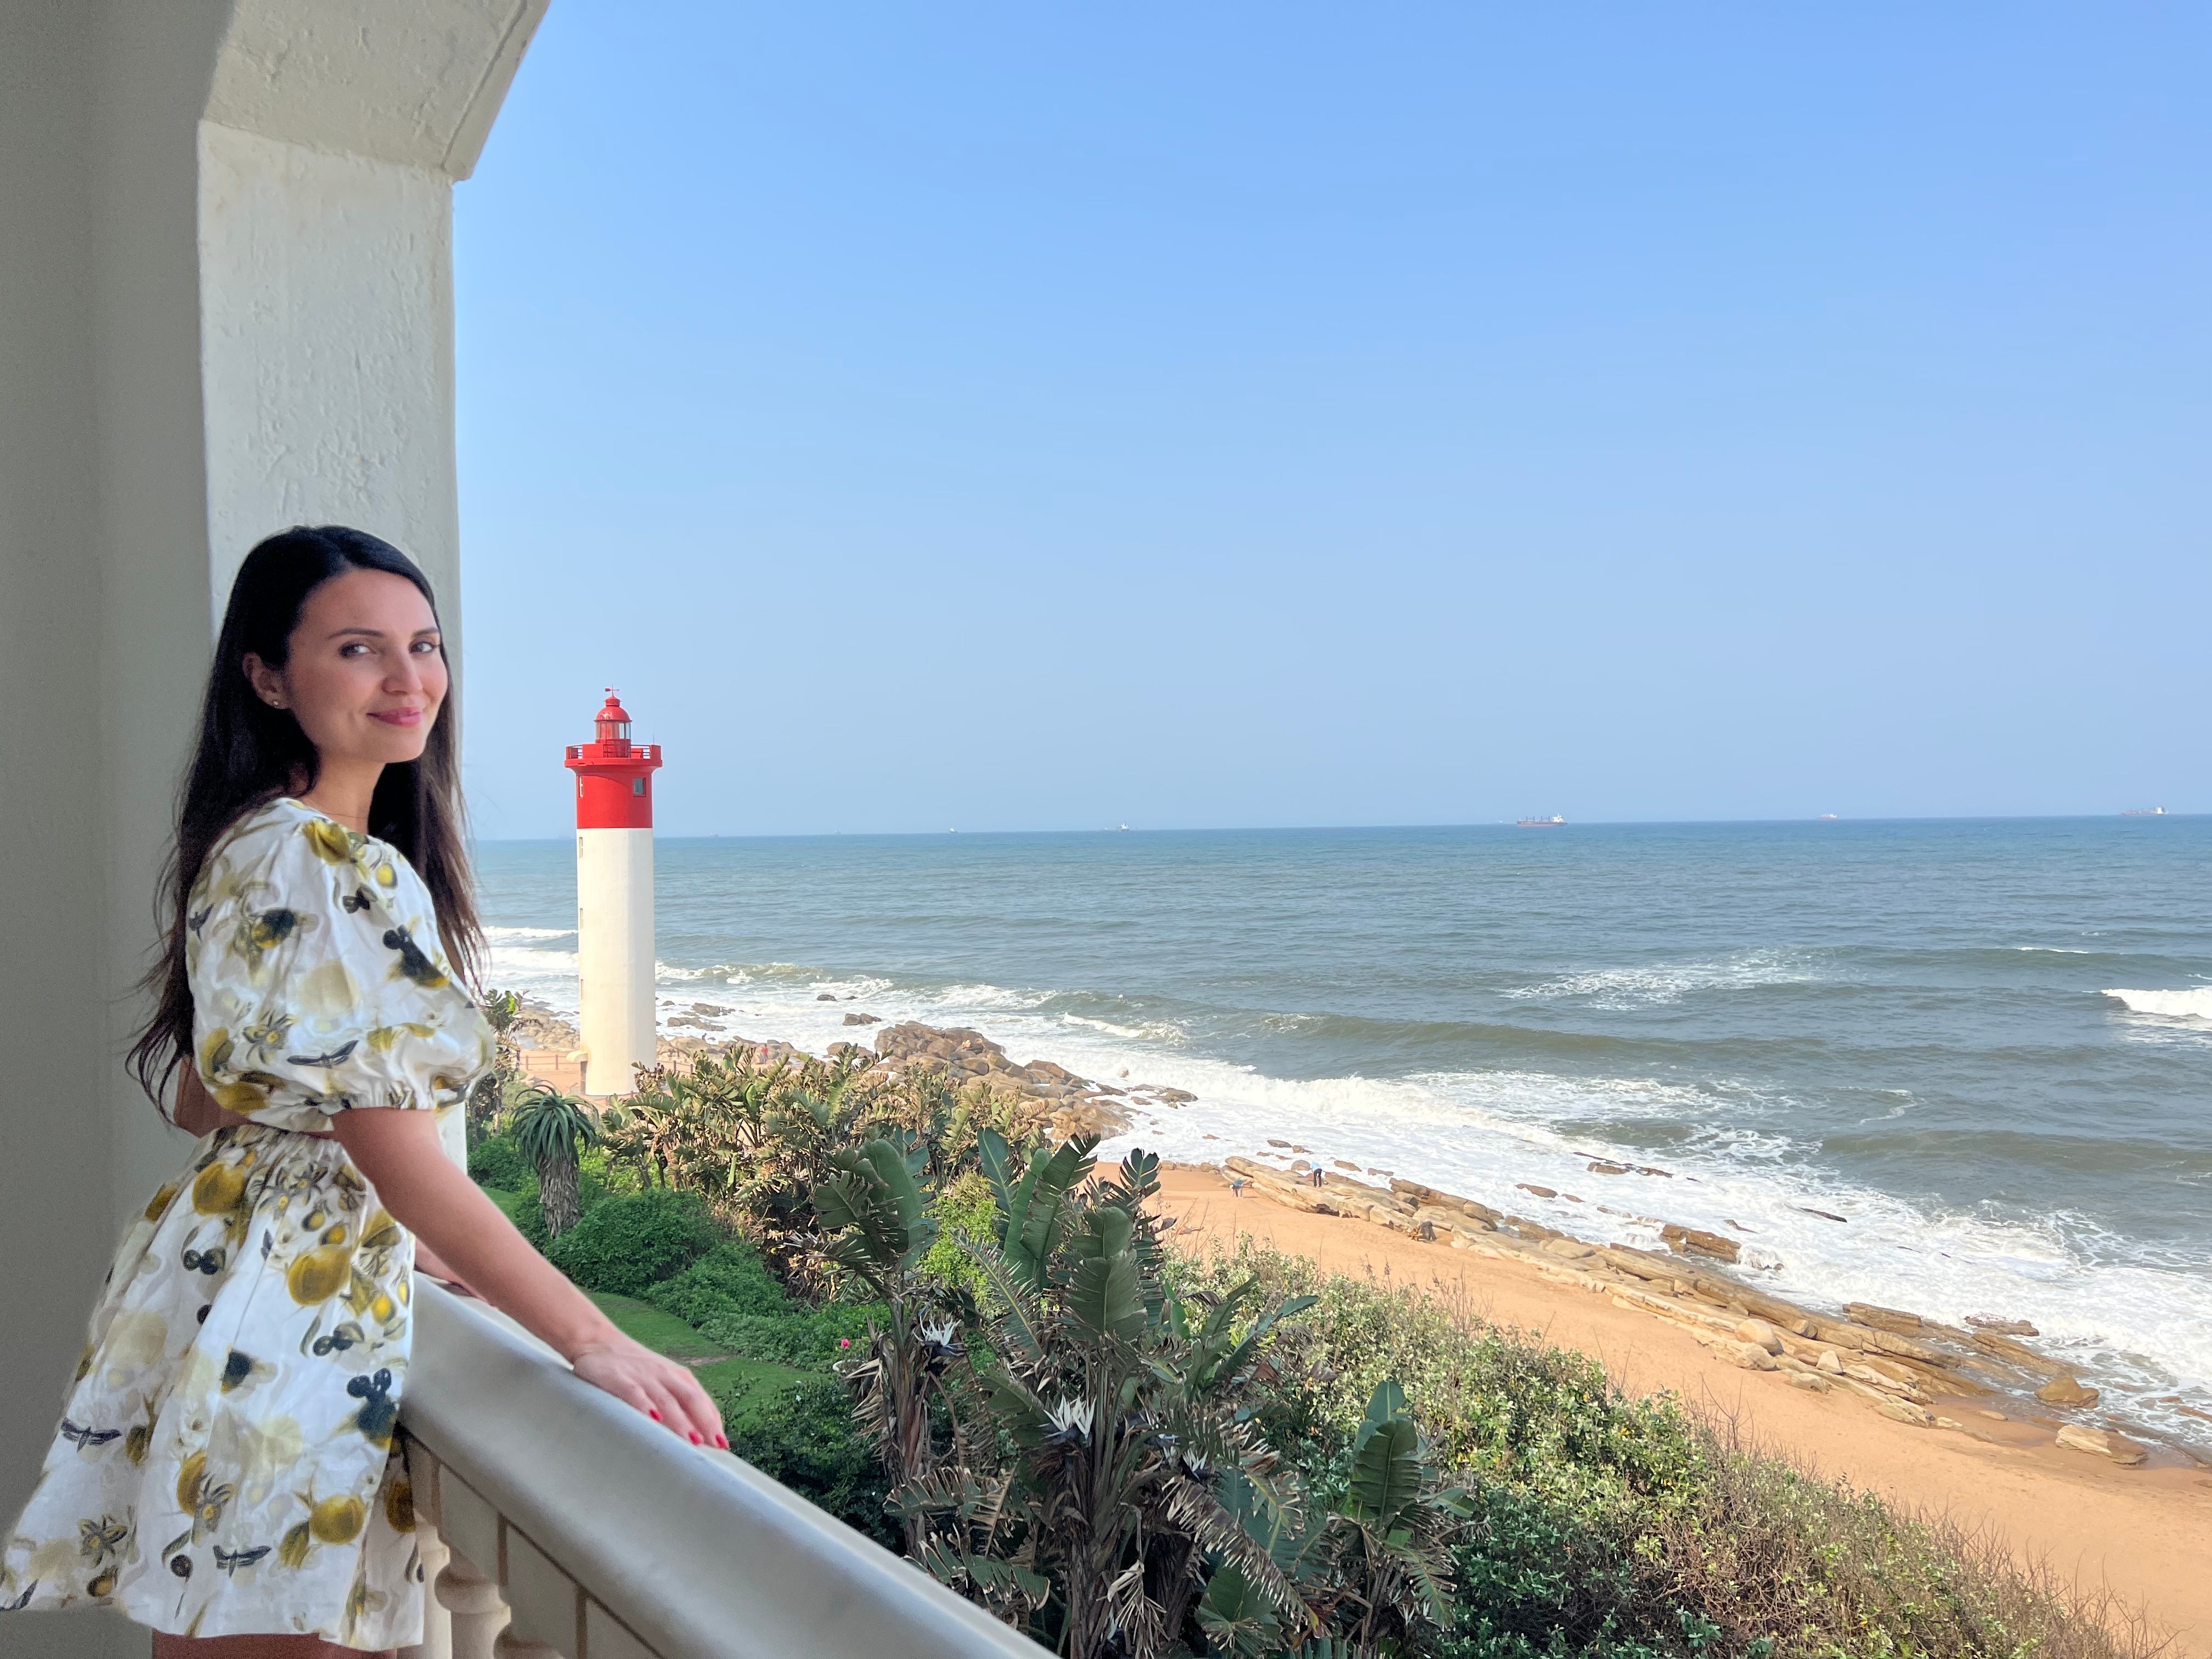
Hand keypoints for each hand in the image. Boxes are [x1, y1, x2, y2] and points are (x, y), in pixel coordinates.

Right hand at [569, 1335, 727, 1449]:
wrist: (598, 1341)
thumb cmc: (634, 1368)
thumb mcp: (661, 1381)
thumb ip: (678, 1402)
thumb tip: (697, 1433)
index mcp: (677, 1376)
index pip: (701, 1400)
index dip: (713, 1421)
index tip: (722, 1445)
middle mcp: (665, 1374)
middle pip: (690, 1399)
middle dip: (704, 1423)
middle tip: (713, 1446)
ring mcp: (643, 1376)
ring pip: (666, 1399)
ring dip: (680, 1421)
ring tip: (691, 1441)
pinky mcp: (618, 1378)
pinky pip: (634, 1393)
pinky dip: (645, 1406)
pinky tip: (653, 1419)